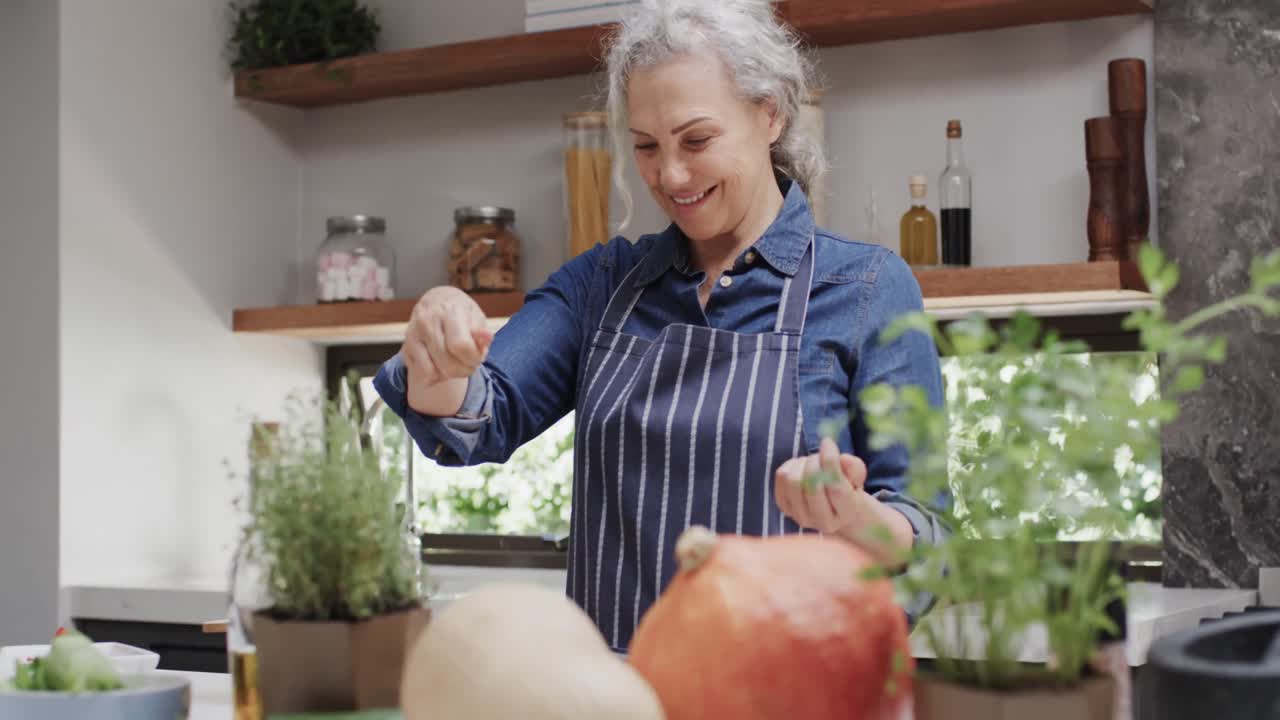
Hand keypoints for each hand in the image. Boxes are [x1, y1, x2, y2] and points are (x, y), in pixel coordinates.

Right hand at [402, 286, 493, 403]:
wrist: (434, 301)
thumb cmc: (461, 313)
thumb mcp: (476, 317)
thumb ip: (481, 332)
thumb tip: (488, 337)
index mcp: (450, 311)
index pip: (461, 346)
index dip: (474, 359)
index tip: (479, 355)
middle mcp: (428, 321)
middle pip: (448, 364)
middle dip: (465, 370)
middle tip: (469, 362)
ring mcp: (414, 334)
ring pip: (433, 372)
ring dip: (451, 375)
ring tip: (457, 363)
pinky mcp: (406, 347)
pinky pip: (422, 374)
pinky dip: (436, 377)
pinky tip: (442, 366)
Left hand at [774, 437, 869, 534]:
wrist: (833, 508)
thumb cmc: (848, 487)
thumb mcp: (857, 476)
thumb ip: (855, 467)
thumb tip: (844, 459)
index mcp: (847, 513)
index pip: (836, 488)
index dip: (830, 461)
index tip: (827, 441)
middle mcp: (823, 521)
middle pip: (811, 485)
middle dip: (815, 462)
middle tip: (820, 455)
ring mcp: (801, 517)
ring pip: (793, 480)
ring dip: (802, 463)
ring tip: (812, 462)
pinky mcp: (785, 508)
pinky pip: (781, 477)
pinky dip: (791, 465)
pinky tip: (802, 468)